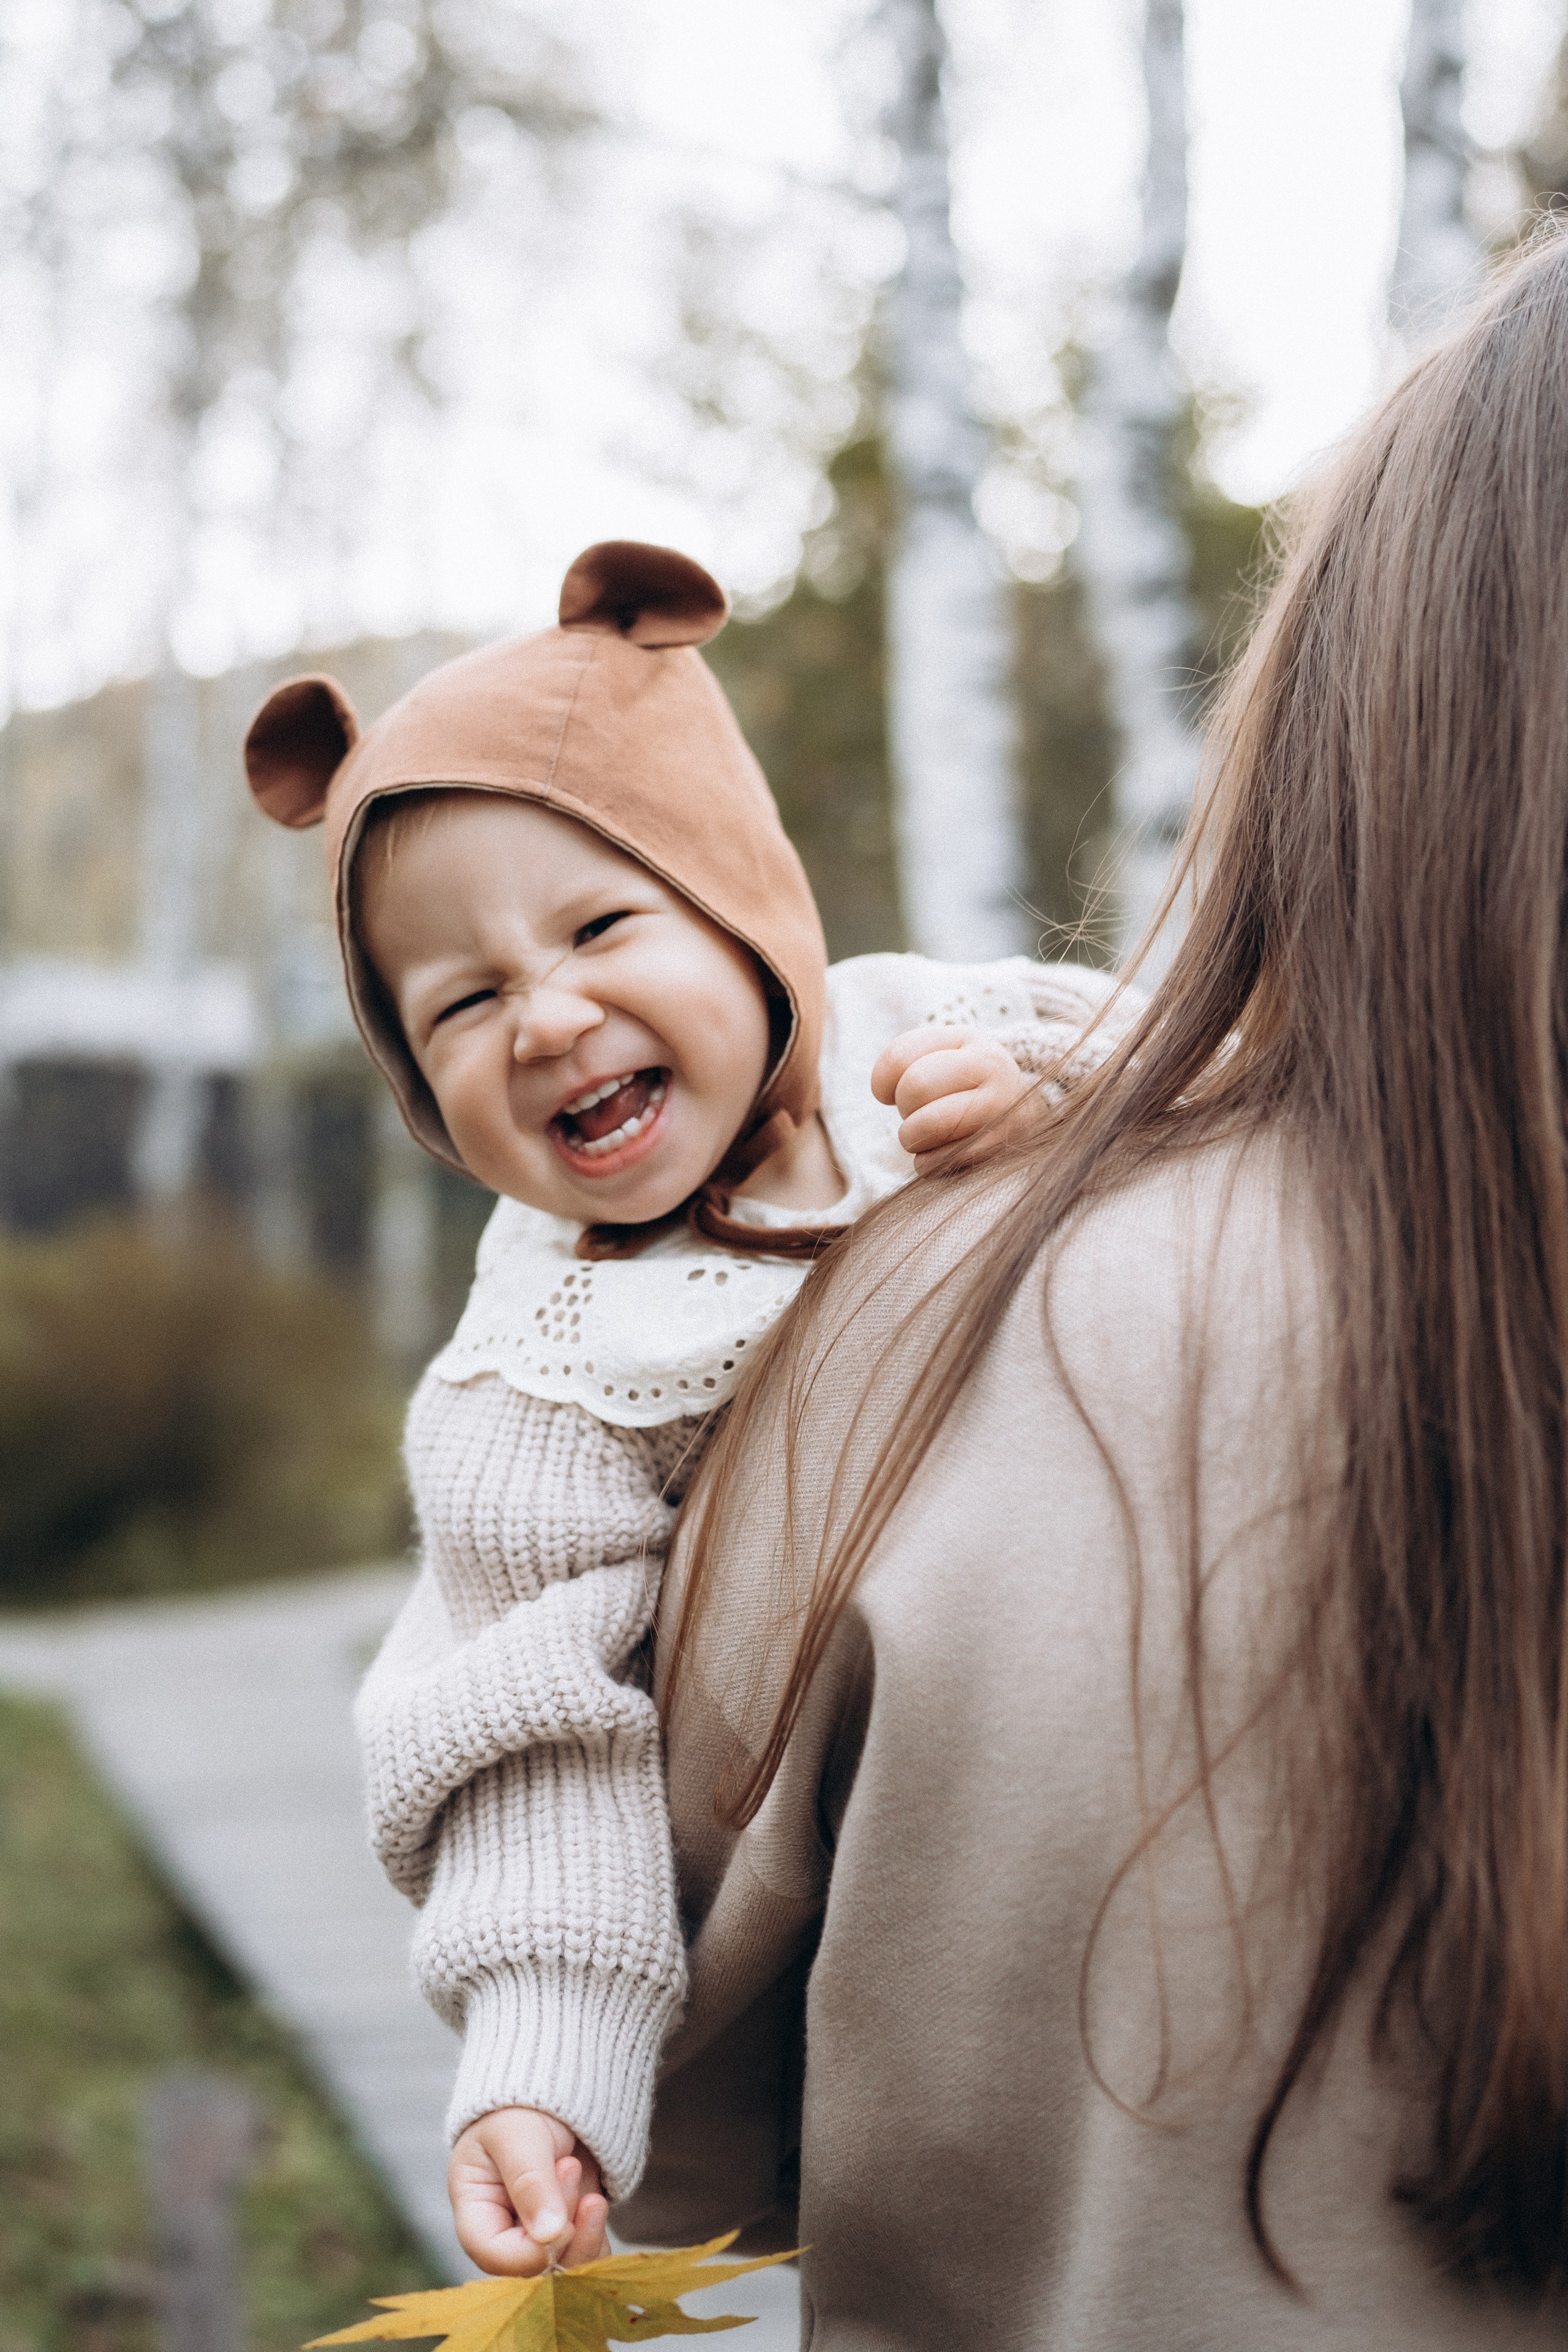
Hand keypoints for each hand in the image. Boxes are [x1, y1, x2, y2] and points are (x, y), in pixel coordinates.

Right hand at [449, 2106, 609, 2274]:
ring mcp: (537, 2234)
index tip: (562, 2219)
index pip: (494, 2254)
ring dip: (585, 2235)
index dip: (531, 2251)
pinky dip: (597, 2236)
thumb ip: (530, 2182)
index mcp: (476, 2210)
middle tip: (572, 2168)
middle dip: (565, 2233)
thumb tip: (549, 2236)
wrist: (552, 2086)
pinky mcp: (567, 2230)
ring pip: (564, 2269)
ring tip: (587, 2185)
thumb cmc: (520, 2107)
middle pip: (533, 2268)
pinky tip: (596, 2198)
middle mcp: (504, 2232)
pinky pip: (586, 2256)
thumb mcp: (516, 2134)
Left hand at [871, 1026, 1032, 1173]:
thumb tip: (883, 1092)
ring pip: (927, 1125)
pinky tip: (940, 1154)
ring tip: (925, 1137)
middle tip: (918, 1115)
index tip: (892, 1093)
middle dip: (905, 1109)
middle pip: (915, 1087)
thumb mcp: (943, 1057)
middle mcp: (991, 1068)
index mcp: (968, 1040)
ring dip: (913, 1139)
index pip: (901, 1055)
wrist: (1023, 1113)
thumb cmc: (966, 1085)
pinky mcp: (1001, 1147)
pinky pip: (941, 1161)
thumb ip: (904, 1062)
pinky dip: (928, 1164)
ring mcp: (1000, 1108)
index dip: (883, 1081)